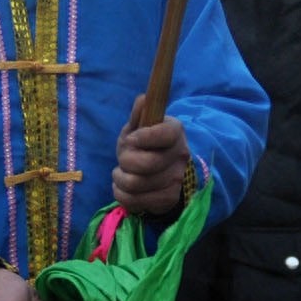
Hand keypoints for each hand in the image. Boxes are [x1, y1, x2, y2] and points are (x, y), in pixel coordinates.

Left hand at [112, 94, 189, 214]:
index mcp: (175, 132)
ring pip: (136, 184)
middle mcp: (181, 156)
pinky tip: (124, 187)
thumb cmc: (144, 145)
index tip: (132, 139)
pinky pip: (134, 201)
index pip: (163, 135)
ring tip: (122, 173)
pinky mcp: (168, 199)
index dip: (142, 138)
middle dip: (126, 161)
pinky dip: (121, 194)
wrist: (159, 172)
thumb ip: (139, 115)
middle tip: (124, 159)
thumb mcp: (138, 127)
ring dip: (120, 178)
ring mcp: (176, 180)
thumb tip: (142, 99)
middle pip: (146, 164)